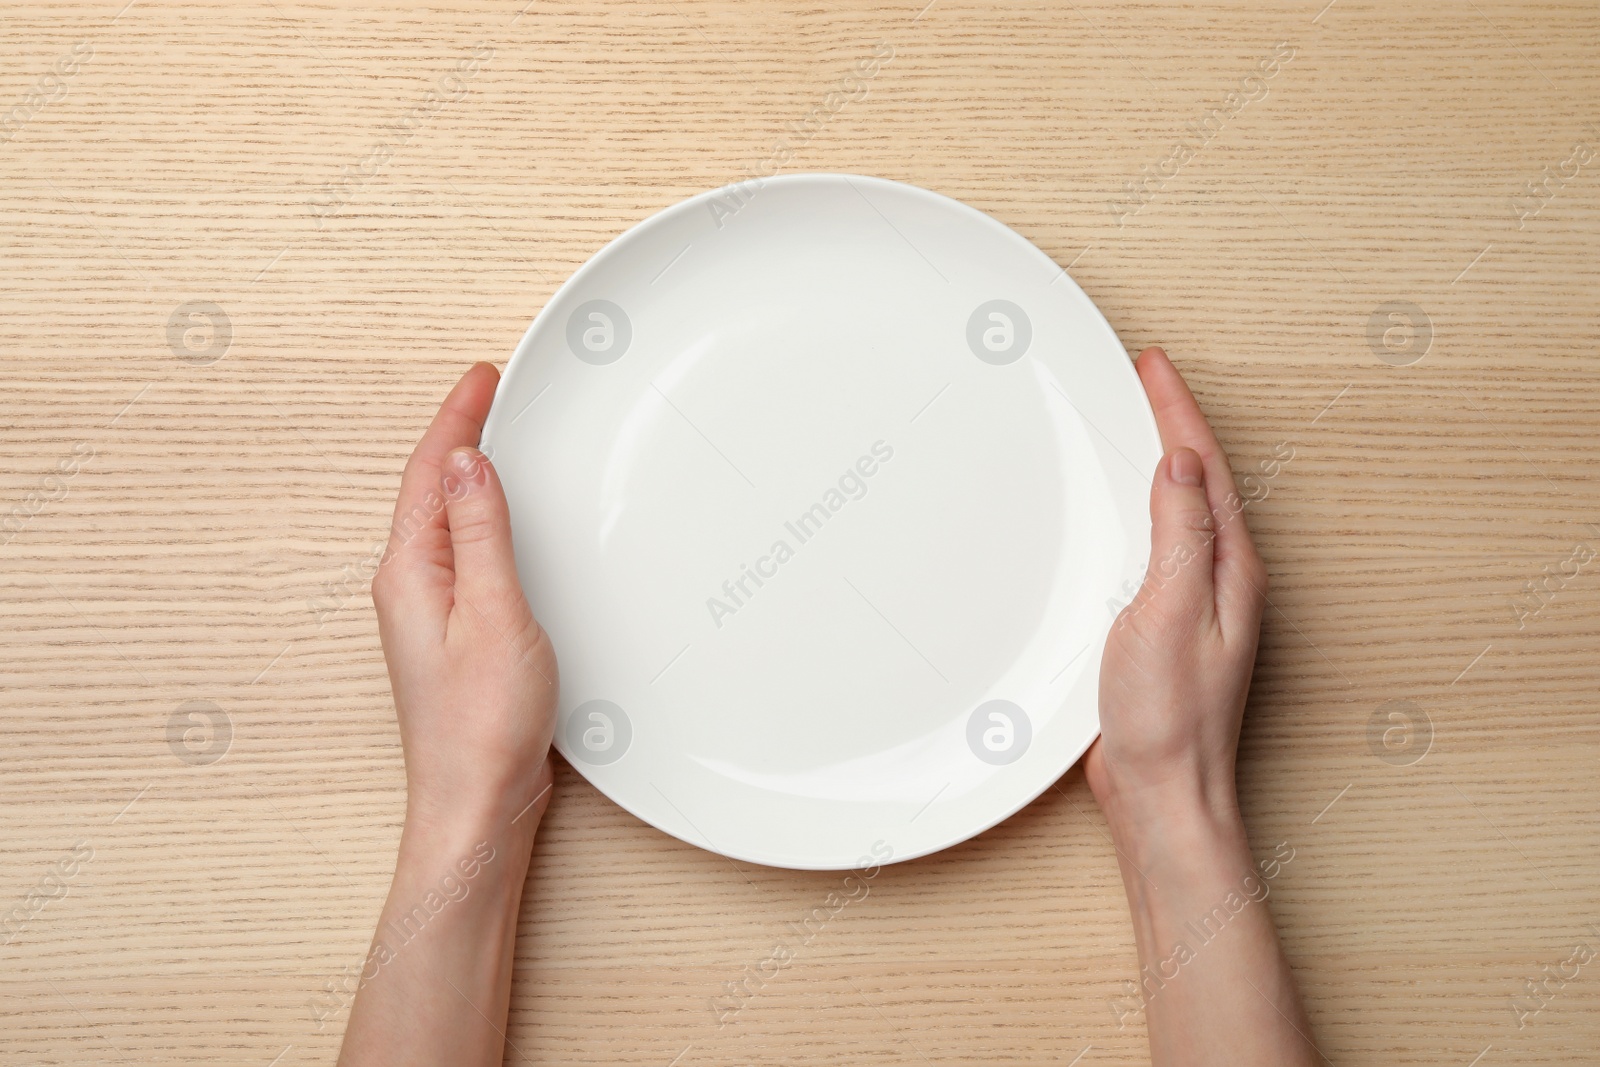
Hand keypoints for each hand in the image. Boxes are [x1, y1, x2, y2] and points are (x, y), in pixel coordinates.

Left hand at [371, 362, 558, 840]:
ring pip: (448, 520)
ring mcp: (431, 613)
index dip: (456, 417)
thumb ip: (481, 533)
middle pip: (431, 489)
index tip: (481, 375)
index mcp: (411, 572)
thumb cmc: (482, 725)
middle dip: (460, 434)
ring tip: (498, 438)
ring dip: (471, 475)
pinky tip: (507, 523)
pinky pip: (466, 553)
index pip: (429, 472)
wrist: (478, 802)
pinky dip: (486, 520)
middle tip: (490, 391)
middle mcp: (411, 587)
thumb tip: (466, 463)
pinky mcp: (457, 635)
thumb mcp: (493, 612)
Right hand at [1085, 346, 1268, 834]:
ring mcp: (1193, 603)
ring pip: (1178, 511)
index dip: (1176, 410)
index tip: (1153, 364)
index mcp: (1229, 569)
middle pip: (1198, 480)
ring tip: (1136, 423)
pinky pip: (1154, 546)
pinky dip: (1138, 511)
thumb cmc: (1170, 720)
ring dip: (1158, 461)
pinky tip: (1118, 512)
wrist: (1161, 793)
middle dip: (1172, 422)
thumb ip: (1180, 536)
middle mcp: (1219, 580)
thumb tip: (1184, 465)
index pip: (1204, 468)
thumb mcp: (1172, 613)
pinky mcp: (1163, 626)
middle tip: (1145, 377)